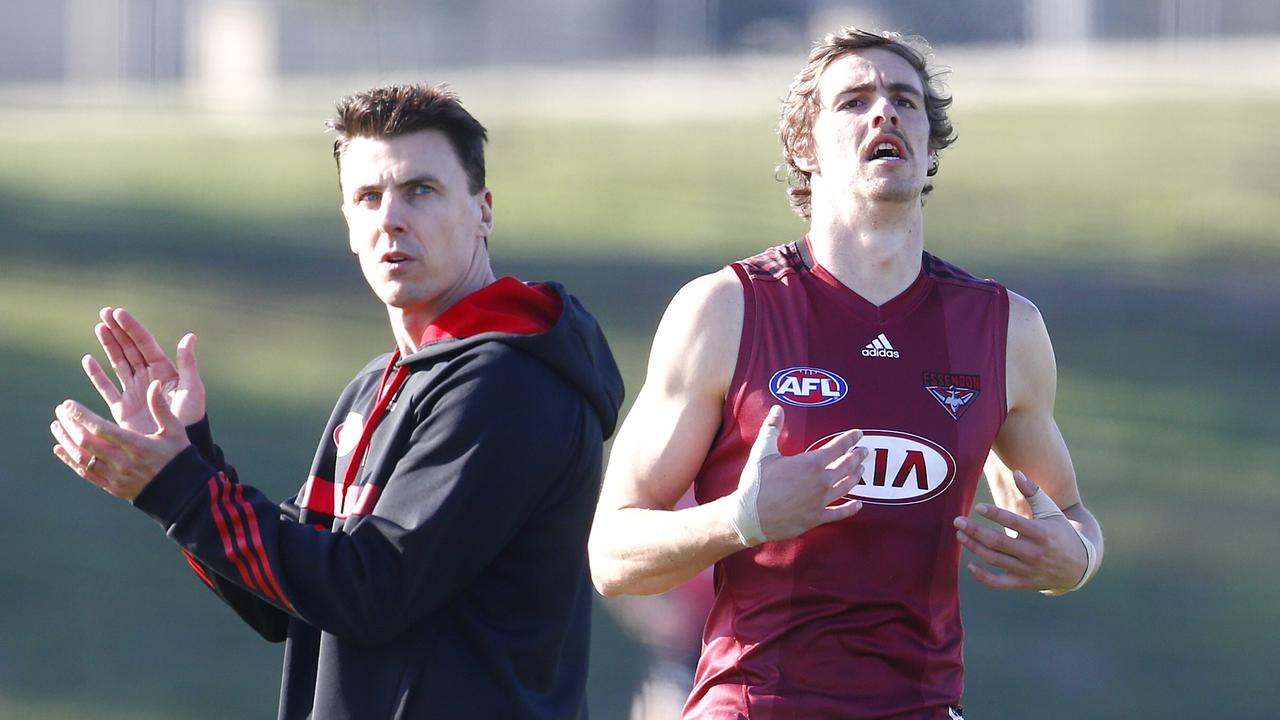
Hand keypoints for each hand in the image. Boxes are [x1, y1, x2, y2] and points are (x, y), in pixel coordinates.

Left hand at [51, 380, 190, 500]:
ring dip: (66, 441)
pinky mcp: (112, 486)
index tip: (68, 404)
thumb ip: (161, 407)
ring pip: (82, 458)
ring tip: (56, 426)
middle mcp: (122, 462)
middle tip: (60, 410)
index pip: (101, 429)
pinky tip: (59, 449)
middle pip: (86, 442)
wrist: (183, 492)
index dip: (81, 416)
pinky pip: (85, 473)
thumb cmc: (179, 457)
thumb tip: (155, 384)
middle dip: (70, 424)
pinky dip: (69, 460)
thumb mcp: (175, 430)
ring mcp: (115, 476)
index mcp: (137, 446)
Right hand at [83, 307, 205, 432]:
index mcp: (165, 371)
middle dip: (117, 331)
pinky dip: (97, 375)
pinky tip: (88, 360)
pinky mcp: (123, 408)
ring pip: (118, 363)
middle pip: (130, 349)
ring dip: (108, 346)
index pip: (145, 344)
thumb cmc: (191, 419)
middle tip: (104, 313)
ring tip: (98, 327)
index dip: (132, 328)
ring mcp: (135, 392)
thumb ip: (188, 364)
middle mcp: (148, 378)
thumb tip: (190, 336)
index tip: (119, 313)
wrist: (178, 448)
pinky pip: (107, 388)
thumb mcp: (193, 390)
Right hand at [730, 405, 867, 545]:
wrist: (749, 516)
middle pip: (847, 466)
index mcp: (810, 463)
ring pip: (847, 486)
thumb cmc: (756, 483)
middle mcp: (821, 481)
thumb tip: (777, 409)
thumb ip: (771, 428)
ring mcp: (821, 501)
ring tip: (861, 470)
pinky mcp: (816, 518)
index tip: (858, 434)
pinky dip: (851, 508)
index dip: (850, 439)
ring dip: (856, 477)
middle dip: (857, 456)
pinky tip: (859, 504)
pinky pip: (840, 513)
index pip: (838, 446)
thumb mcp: (762, 452)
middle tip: (865, 451)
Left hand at [953, 470, 1087, 591]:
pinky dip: (983, 576)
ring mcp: (1028, 570)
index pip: (1014, 522)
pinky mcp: (1023, 583)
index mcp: (1041, 533)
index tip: (978, 507)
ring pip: (995, 560)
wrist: (1079, 566)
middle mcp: (1033, 553)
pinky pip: (999, 583)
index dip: (995, 515)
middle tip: (957, 521)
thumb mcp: (1050, 510)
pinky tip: (970, 564)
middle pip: (998, 542)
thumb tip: (1017, 472)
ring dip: (974, 548)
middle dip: (975, 531)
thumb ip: (1033, 491)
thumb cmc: (1060, 531)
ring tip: (959, 536)